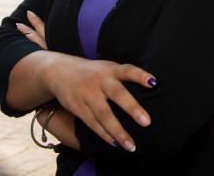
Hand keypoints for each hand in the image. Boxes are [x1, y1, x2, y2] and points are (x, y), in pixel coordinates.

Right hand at [16, 11, 156, 150]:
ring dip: (118, 131)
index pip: (127, 70)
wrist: (59, 71)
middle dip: (132, 108)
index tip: (154, 83)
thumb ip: (123, 76)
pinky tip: (116, 143)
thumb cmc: (92, 72)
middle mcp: (99, 81)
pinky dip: (104, 134)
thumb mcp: (106, 67)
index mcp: (110, 69)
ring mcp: (87, 94)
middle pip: (117, 93)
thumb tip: (150, 87)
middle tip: (146, 122)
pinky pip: (92, 123)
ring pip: (104, 114)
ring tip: (131, 145)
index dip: (140, 76)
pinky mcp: (78, 107)